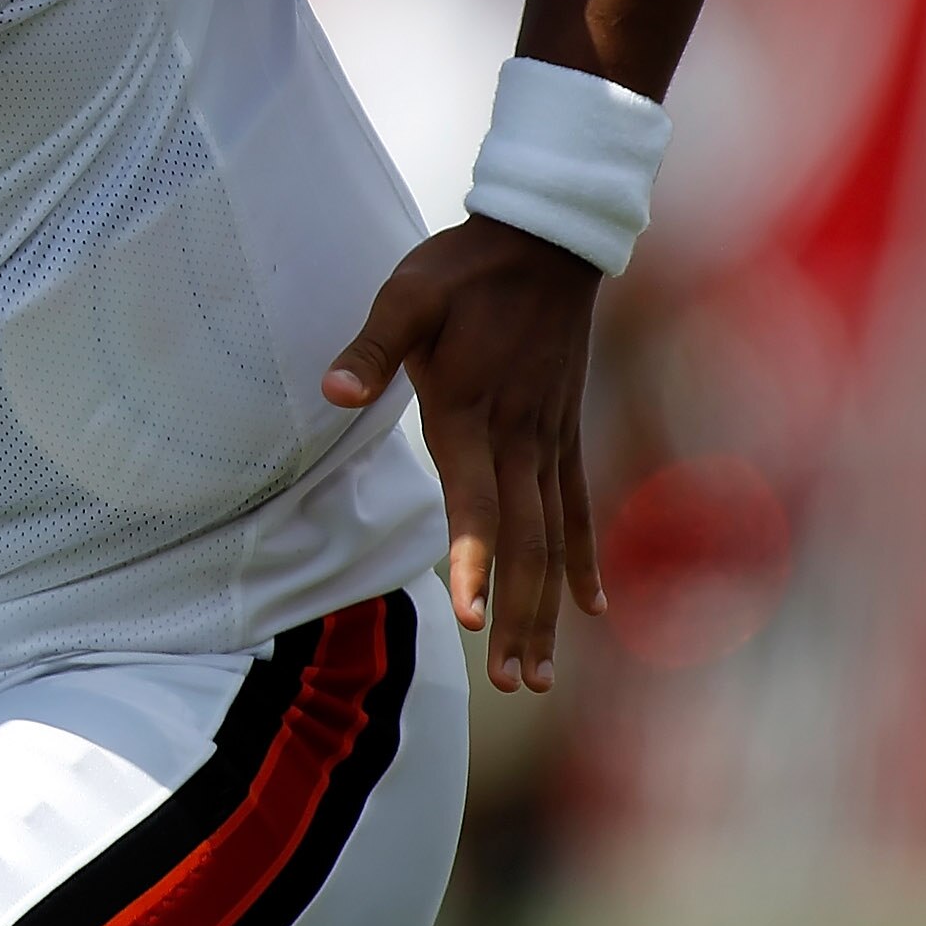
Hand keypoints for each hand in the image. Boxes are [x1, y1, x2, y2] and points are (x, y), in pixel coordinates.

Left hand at [323, 214, 605, 693]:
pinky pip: (577, 509)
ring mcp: (549, 441)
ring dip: (546, 608)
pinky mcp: (564, 434)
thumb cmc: (464, 270)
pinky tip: (593, 610)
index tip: (473, 616)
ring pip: (551, 540)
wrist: (546, 242)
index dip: (474, 559)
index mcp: (474, 413)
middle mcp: (519, 440)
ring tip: (540, 674)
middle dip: (518, 616)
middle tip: (516, 683)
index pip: (475, 502)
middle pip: (523, 543)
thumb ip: (371, 349)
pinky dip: (582, 560)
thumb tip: (332, 392)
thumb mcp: (405, 297)